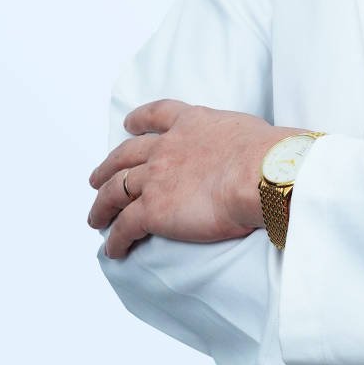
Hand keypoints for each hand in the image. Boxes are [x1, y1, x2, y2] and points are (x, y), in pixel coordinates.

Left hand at [88, 99, 296, 257]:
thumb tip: (254, 152)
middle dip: (108, 167)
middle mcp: (168, 146)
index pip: (157, 114)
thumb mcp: (248, 132)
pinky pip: (124, 227)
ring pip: (115, 191)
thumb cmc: (268, 153)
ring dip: (101, 205)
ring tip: (95, 217)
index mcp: (192, 122)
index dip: (139, 120)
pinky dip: (115, 240)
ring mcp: (156, 177)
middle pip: (125, 155)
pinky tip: (113, 249)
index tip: (128, 125)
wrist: (260, 172)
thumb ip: (236, 140)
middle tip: (97, 178)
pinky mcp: (153, 210)